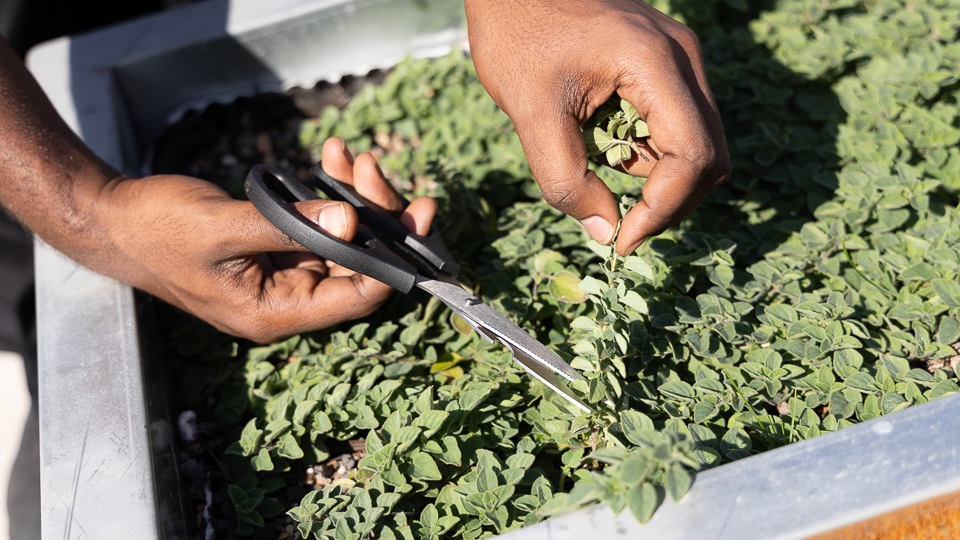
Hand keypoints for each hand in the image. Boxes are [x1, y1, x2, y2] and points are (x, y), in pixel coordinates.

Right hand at [98, 138, 435, 341]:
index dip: (391, 261)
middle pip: (356, 267)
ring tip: (352, 157)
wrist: (115, 218)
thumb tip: (353, 221)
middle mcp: (285, 300)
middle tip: (378, 170)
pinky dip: (329, 196)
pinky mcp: (276, 249)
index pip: (355, 297)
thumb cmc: (156, 229)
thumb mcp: (223, 227)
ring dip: (354, 199)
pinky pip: (318, 227)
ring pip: (342, 242)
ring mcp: (282, 275)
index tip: (415, 219)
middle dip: (375, 217)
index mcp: (273, 313)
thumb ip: (290, 227)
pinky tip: (334, 161)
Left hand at [465, 0, 729, 254]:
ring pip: (698, 143)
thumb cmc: (515, 33)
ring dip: (657, 178)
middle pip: (708, 155)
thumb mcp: (529, 112)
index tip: (622, 240)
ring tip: (601, 170)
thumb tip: (605, 230)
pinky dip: (649, 153)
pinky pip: (678, 124)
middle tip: (620, 226)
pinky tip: (606, 145)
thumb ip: (565, 178)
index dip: (662, 210)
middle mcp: (682, 57)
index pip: (691, 156)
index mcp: (654, 62)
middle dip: (667, 202)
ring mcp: (680, 57)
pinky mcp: (668, 62)